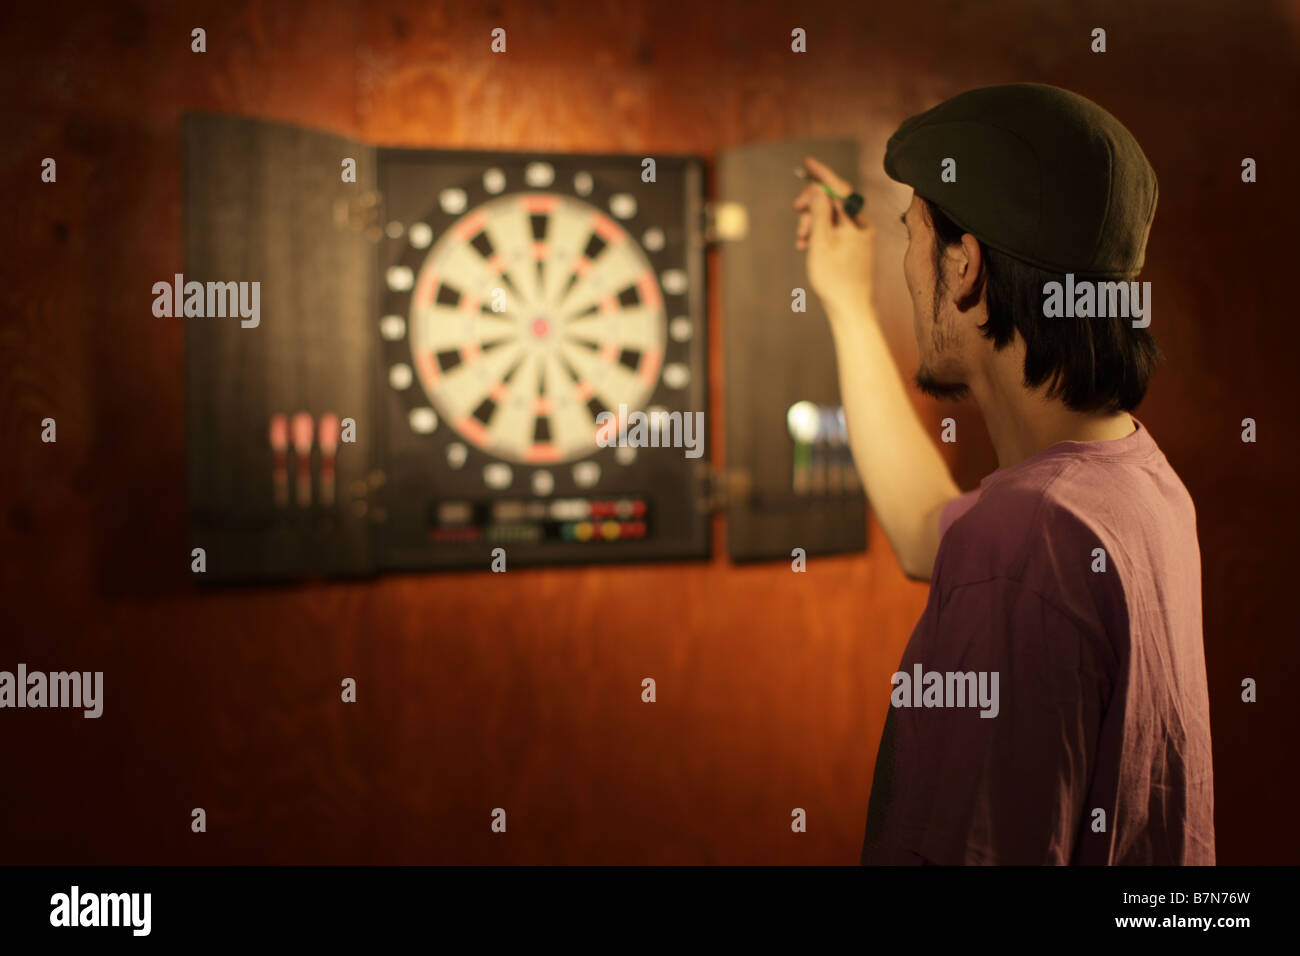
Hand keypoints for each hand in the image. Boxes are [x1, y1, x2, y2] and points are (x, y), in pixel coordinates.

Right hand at [793, 156, 874, 315]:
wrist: (850, 309)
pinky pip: (834, 232)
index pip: (839, 188)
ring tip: (801, 240)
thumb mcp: (821, 242)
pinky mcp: (855, 248)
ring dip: (812, 223)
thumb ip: (820, 213)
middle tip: (796, 214)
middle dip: (812, 206)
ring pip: (831, 218)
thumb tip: (819, 191)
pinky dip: (819, 235)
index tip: (807, 162)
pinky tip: (806, 245)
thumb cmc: (835, 279)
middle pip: (833, 202)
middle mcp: (862, 226)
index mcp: (858, 222)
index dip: (821, 174)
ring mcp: (859, 237)